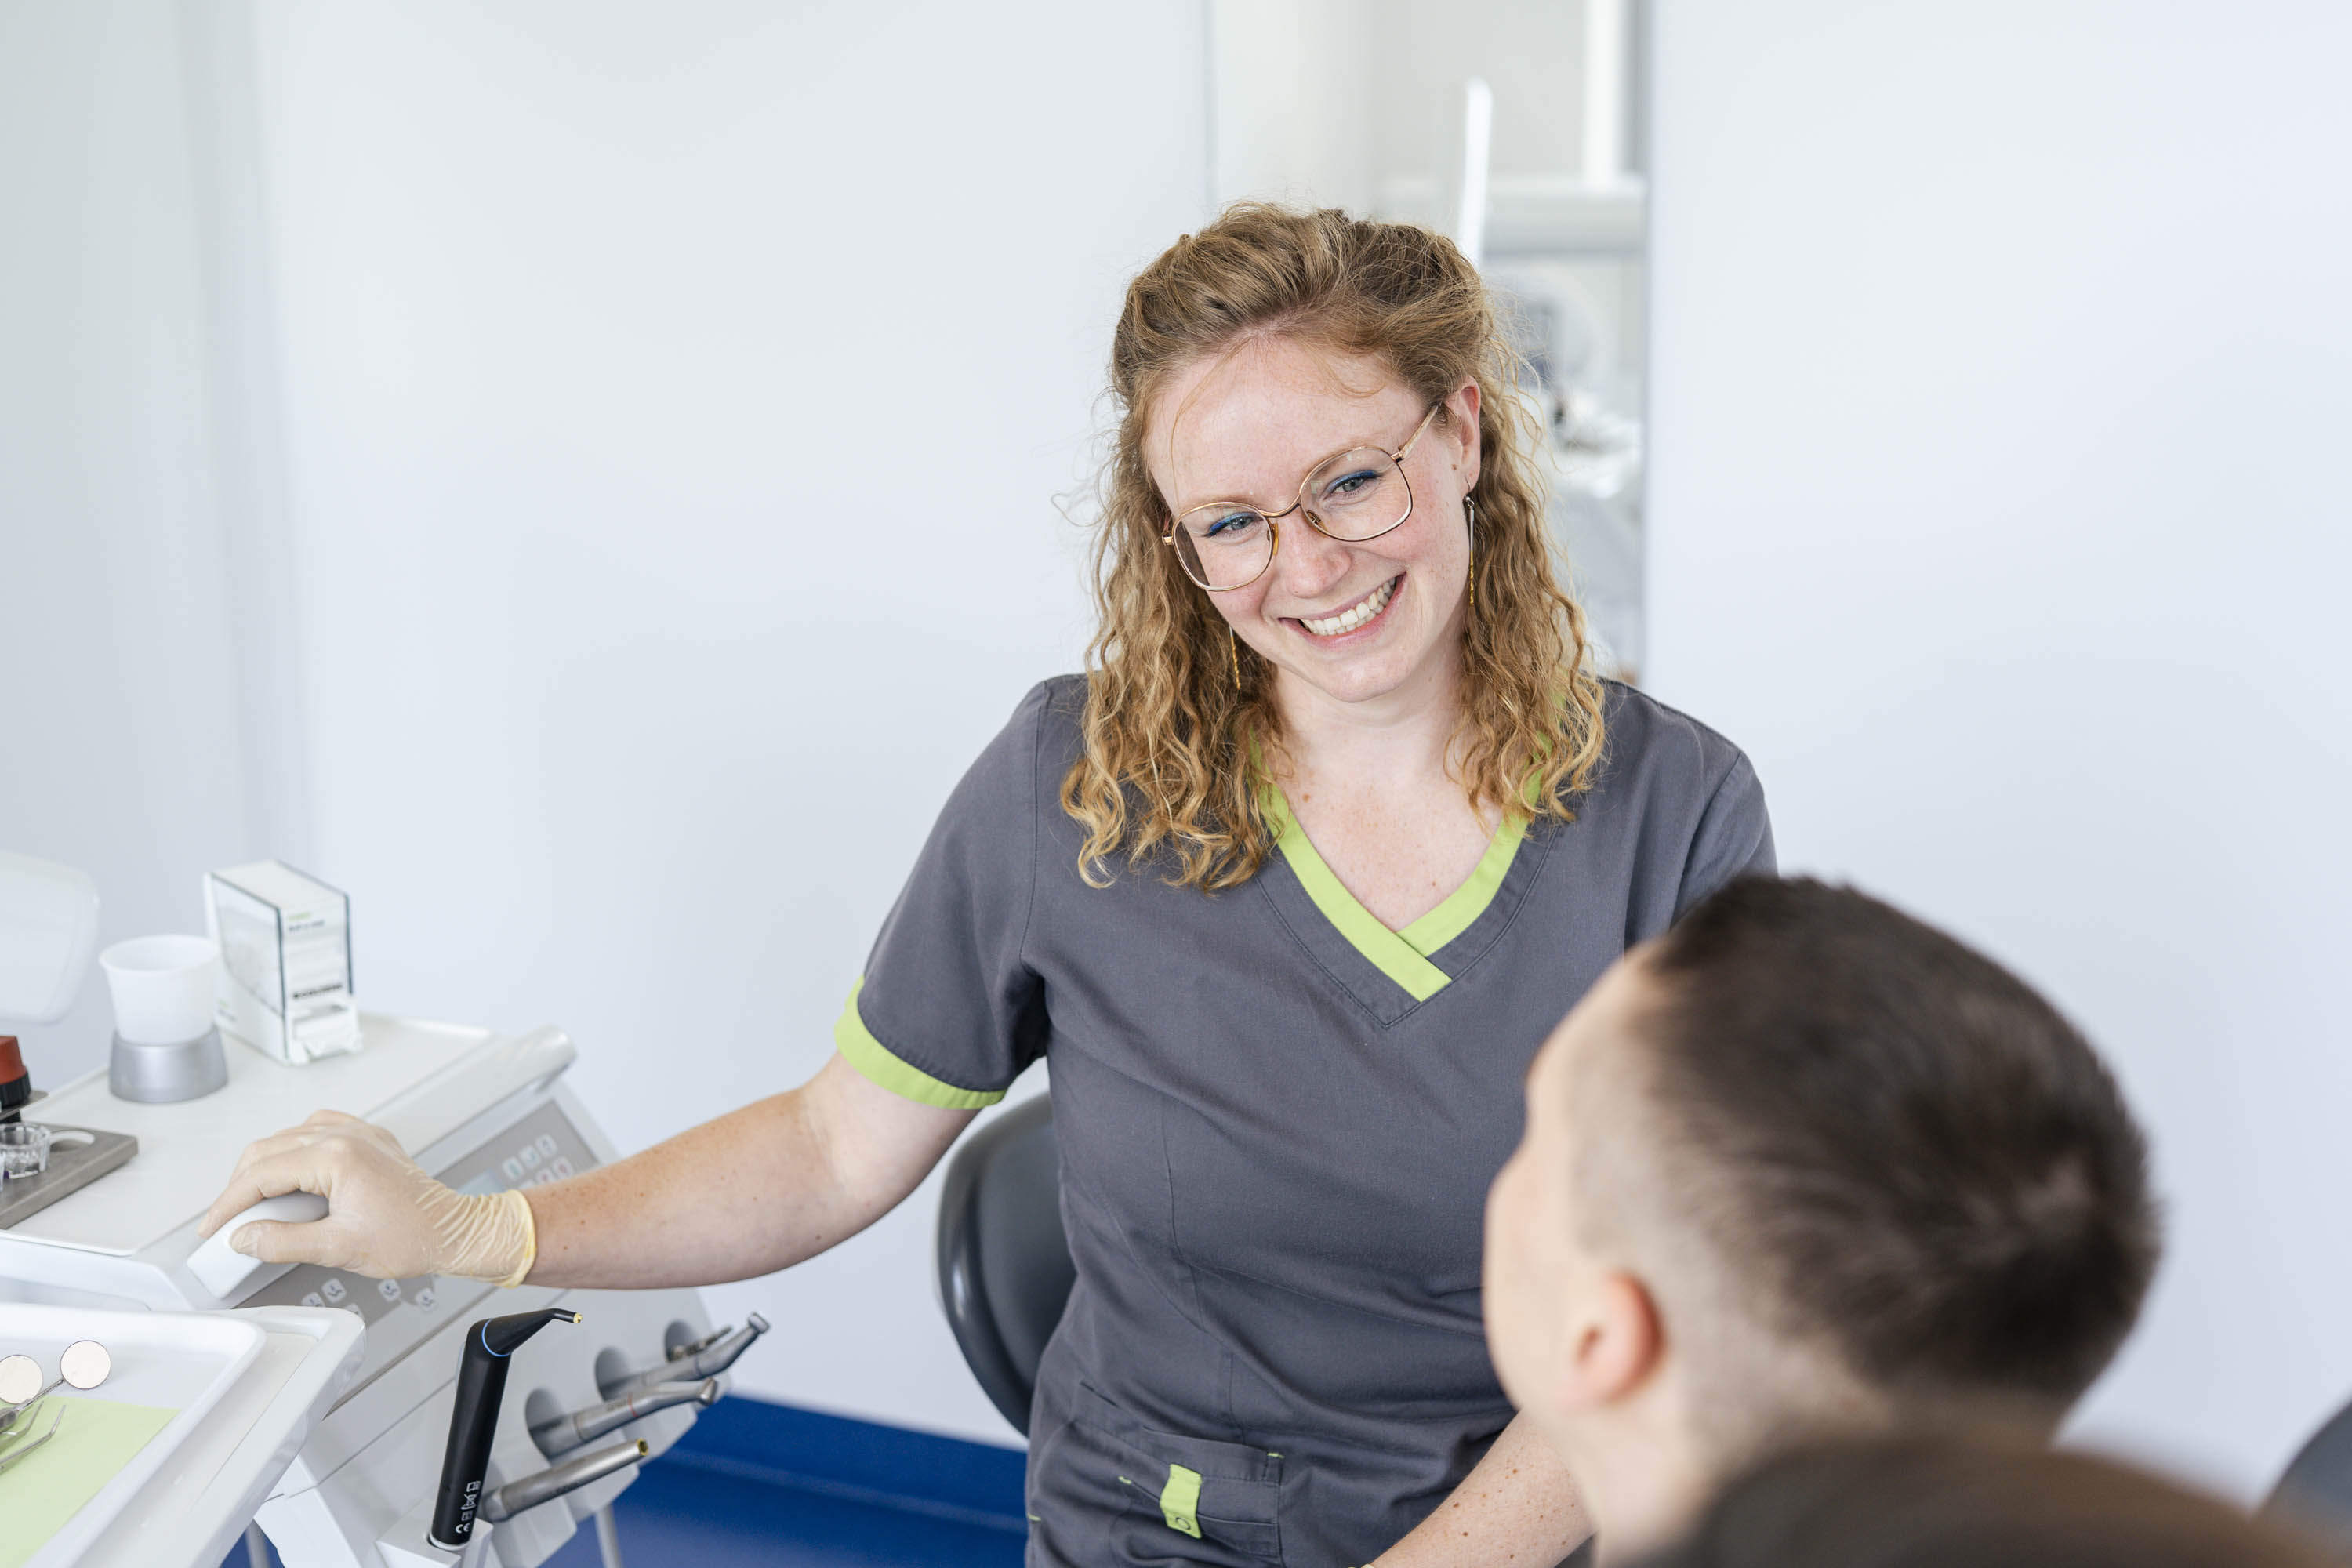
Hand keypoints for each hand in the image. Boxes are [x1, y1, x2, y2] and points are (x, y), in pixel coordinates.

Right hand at [199, 1110, 535, 1284]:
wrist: (452, 1230)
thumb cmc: (410, 1237)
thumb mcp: (337, 1248)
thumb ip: (282, 1242)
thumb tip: (244, 1237)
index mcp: (336, 1156)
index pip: (261, 1173)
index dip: (229, 1203)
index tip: (213, 1227)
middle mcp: (346, 1135)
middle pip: (269, 1149)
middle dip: (242, 1185)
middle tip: (231, 1220)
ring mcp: (359, 1133)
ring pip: (289, 1137)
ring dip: (265, 1167)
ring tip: (255, 1204)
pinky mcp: (368, 1139)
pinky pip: (318, 1131)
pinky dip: (295, 1150)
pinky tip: (291, 1175)